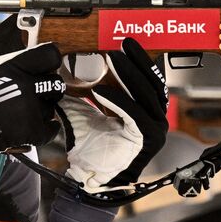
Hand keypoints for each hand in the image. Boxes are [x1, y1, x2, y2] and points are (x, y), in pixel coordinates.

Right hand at [0, 0, 65, 157]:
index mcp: (16, 64)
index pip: (51, 55)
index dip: (47, 58)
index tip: (41, 63)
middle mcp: (29, 85)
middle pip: (55, 81)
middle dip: (46, 84)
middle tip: (33, 87)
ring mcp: (32, 109)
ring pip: (53, 104)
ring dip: (43, 105)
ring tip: (27, 106)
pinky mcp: (32, 131)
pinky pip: (51, 127)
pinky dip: (44, 127)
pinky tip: (30, 122)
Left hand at [56, 38, 168, 192]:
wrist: (91, 177)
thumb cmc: (92, 149)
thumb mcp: (85, 112)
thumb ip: (82, 93)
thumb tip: (64, 71)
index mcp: (147, 111)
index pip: (148, 79)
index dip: (139, 60)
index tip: (126, 44)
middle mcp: (156, 119)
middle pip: (151, 83)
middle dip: (136, 62)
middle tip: (121, 45)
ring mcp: (156, 130)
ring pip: (145, 95)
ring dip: (128, 75)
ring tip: (112, 59)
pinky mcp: (149, 140)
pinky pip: (134, 114)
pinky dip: (117, 100)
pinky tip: (100, 89)